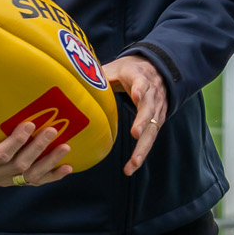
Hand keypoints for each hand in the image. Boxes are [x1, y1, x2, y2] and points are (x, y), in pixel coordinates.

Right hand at [0, 112, 72, 187]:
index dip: (15, 142)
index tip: (29, 124)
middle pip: (19, 166)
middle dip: (37, 149)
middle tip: (52, 130)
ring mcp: (4, 180)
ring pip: (30, 176)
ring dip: (49, 163)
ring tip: (65, 148)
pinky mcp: (14, 180)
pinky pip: (34, 181)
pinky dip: (52, 176)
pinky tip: (67, 168)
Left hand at [102, 55, 166, 175]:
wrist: (156, 69)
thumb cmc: (129, 71)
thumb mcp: (116, 68)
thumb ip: (100, 74)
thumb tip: (75, 79)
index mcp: (140, 77)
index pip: (141, 82)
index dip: (139, 89)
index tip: (136, 95)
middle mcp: (153, 94)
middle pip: (149, 109)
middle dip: (142, 121)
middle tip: (135, 134)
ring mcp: (158, 109)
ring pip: (152, 128)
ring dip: (143, 147)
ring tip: (133, 163)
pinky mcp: (158, 121)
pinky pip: (150, 138)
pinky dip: (142, 152)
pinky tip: (131, 167)